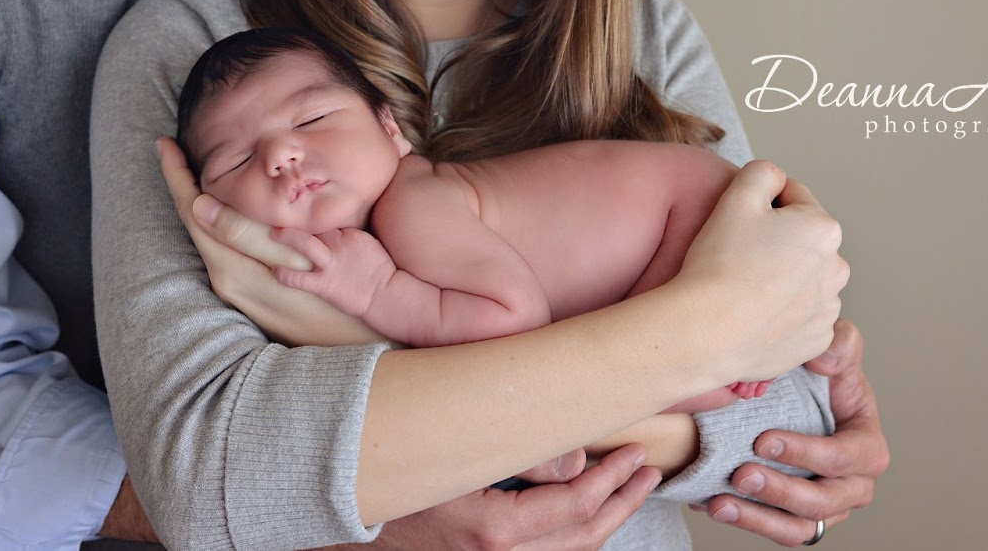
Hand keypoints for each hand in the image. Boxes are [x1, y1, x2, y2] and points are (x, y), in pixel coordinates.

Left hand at [156, 138, 383, 344]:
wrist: (356, 362)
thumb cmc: (336, 305)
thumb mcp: (294, 264)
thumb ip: (249, 234)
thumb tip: (199, 205)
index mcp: (231, 270)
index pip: (191, 211)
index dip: (176, 174)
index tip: (164, 142)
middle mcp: (226, 282)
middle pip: (196, 222)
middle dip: (185, 183)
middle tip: (177, 148)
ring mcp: (239, 294)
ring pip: (212, 236)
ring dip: (204, 201)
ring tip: (201, 169)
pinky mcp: (255, 299)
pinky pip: (229, 250)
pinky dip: (224, 222)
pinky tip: (236, 210)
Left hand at [272, 227, 396, 317]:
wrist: (386, 294)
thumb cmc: (380, 271)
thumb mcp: (370, 243)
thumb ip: (352, 235)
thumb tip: (338, 230)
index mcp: (351, 234)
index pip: (328, 219)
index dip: (314, 217)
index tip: (302, 214)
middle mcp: (339, 245)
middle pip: (315, 225)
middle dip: (296, 220)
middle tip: (279, 218)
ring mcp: (331, 264)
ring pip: (306, 244)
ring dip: (288, 237)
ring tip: (273, 233)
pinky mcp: (325, 285)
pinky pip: (300, 279)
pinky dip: (286, 275)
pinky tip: (275, 271)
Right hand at [329, 444, 660, 550]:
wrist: (341, 493)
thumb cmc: (393, 456)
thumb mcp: (452, 445)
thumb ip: (515, 448)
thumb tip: (575, 453)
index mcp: (490, 532)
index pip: (574, 510)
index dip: (611, 482)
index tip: (633, 454)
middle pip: (582, 540)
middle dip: (621, 503)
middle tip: (646, 470)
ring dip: (605, 521)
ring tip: (630, 488)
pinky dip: (575, 535)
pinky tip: (588, 511)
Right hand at [676, 161, 847, 382]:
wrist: (708, 330)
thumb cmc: (722, 263)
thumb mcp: (736, 196)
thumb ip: (763, 172)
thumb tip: (775, 179)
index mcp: (823, 228)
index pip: (792, 197)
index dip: (761, 204)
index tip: (739, 222)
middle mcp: (836, 268)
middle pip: (801, 240)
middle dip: (776, 241)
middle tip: (739, 254)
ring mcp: (828, 308)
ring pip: (802, 278)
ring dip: (781, 276)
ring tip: (745, 286)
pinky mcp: (815, 340)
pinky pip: (800, 315)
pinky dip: (782, 312)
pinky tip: (755, 312)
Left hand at [692, 320, 888, 545]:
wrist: (794, 391)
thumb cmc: (820, 371)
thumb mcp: (836, 348)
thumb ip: (839, 344)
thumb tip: (823, 357)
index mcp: (867, 446)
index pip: (845, 458)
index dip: (807, 454)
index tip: (763, 440)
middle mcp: (852, 484)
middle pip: (823, 502)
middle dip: (781, 492)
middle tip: (741, 475)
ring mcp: (824, 505)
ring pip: (798, 529)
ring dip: (758, 519)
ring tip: (719, 503)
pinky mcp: (796, 516)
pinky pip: (774, 529)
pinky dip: (743, 520)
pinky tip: (709, 503)